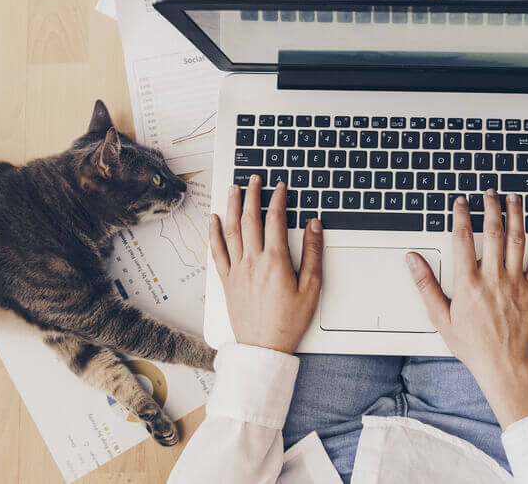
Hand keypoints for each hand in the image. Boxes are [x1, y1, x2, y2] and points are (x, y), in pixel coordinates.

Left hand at [209, 175, 322, 353]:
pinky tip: (213, 220)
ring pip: (231, 230)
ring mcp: (237, 270)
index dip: (277, 199)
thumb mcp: (312, 287)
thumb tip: (314, 225)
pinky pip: (217, 252)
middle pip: (250, 219)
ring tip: (233, 189)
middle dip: (252, 195)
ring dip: (232, 206)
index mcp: (275, 261)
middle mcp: (252, 261)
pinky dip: (214, 233)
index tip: (280, 186)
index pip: (275, 219)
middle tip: (254, 179)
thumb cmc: (289, 321)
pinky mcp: (227, 281)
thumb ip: (313, 253)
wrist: (264, 347)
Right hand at [406, 190, 527, 427]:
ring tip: (514, 198)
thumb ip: (426, 285)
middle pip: (492, 231)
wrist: (504, 367)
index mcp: (468, 283)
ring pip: (517, 239)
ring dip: (516, 214)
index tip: (461, 202)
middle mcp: (493, 278)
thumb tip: (413, 260)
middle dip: (491, 207)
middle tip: (489, 193)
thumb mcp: (441, 318)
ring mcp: (515, 282)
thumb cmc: (473, 346)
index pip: (463, 239)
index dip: (461, 216)